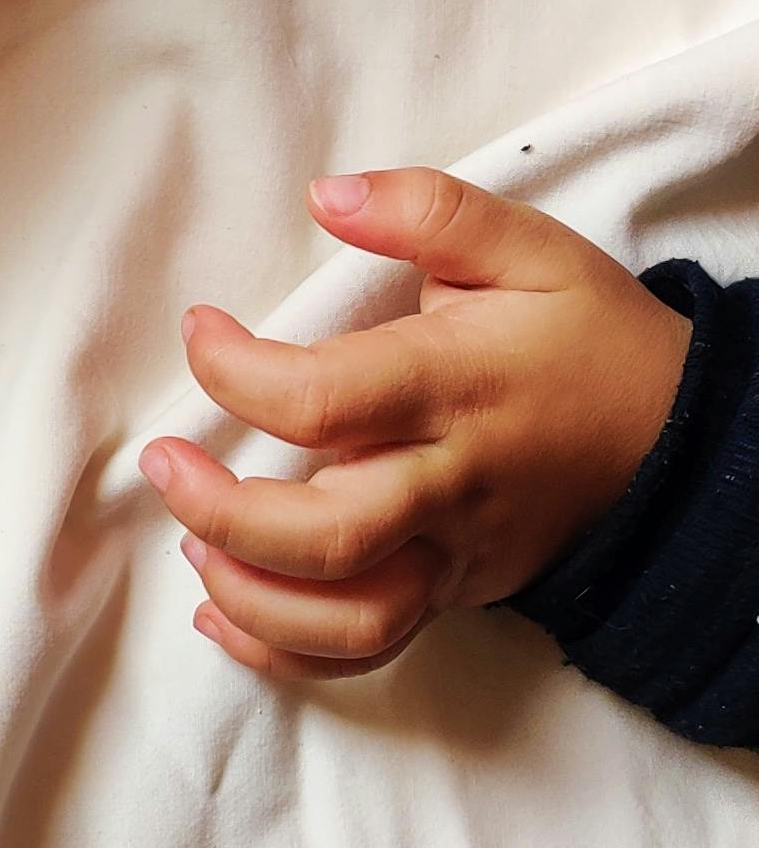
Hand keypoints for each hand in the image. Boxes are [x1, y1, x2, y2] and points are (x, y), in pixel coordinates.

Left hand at [138, 169, 690, 684]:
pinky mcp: (456, 595)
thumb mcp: (529, 247)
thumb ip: (426, 210)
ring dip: (249, 598)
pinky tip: (224, 616)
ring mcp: (456, 555)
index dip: (234, 373)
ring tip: (192, 546)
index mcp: (455, 388)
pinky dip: (285, 653)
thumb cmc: (590, 338)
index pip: (322, 400)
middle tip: (162, 467)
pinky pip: (367, 652)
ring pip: (349, 619)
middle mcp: (450, 485)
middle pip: (327, 536)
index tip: (201, 332)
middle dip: (222, 514)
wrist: (686, 444)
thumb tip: (326, 194)